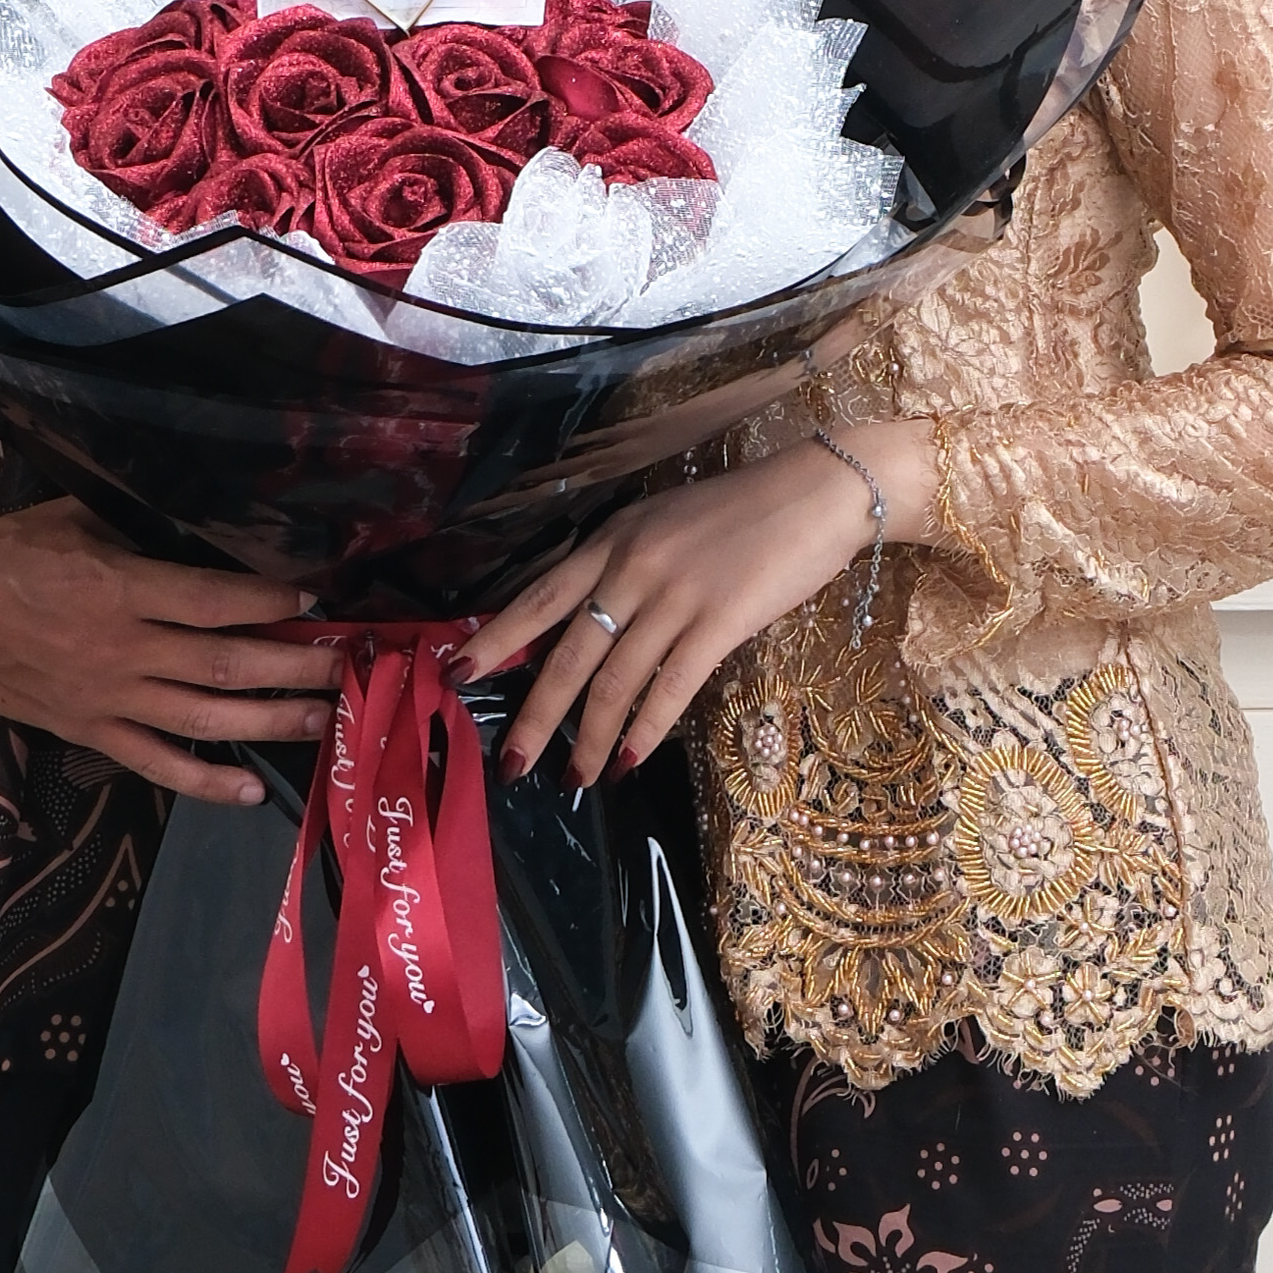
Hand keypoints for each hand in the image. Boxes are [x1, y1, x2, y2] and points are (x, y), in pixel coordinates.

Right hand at [0, 501, 343, 804]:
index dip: (271, 602)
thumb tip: (205, 529)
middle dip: (296, 666)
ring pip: (205, 719)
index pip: (215, 600)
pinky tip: (250, 791)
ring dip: (271, 723)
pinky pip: (156, 765)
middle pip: (227, 664)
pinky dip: (204, 782)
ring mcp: (110, 699)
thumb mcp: (73, 517)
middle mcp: (125, 650)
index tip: (315, 601)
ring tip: (323, 719)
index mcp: (122, 589)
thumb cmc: (7, 554)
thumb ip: (139, 530)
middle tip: (347, 666)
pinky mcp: (91, 733)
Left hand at [467, 415, 926, 786]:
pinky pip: (669, 686)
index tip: (455, 675)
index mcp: (611, 540)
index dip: (495, 639)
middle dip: (534, 715)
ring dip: (587, 738)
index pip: (538, 597)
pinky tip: (625, 761)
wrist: (817, 492)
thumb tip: (584, 623)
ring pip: (614, 681)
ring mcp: (674, 596)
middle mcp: (631, 567)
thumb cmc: (742, 511)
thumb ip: (621, 566)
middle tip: (510, 763)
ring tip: (573, 780)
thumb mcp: (663, 523)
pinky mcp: (719, 622)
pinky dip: (643, 729)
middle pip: (566, 653)